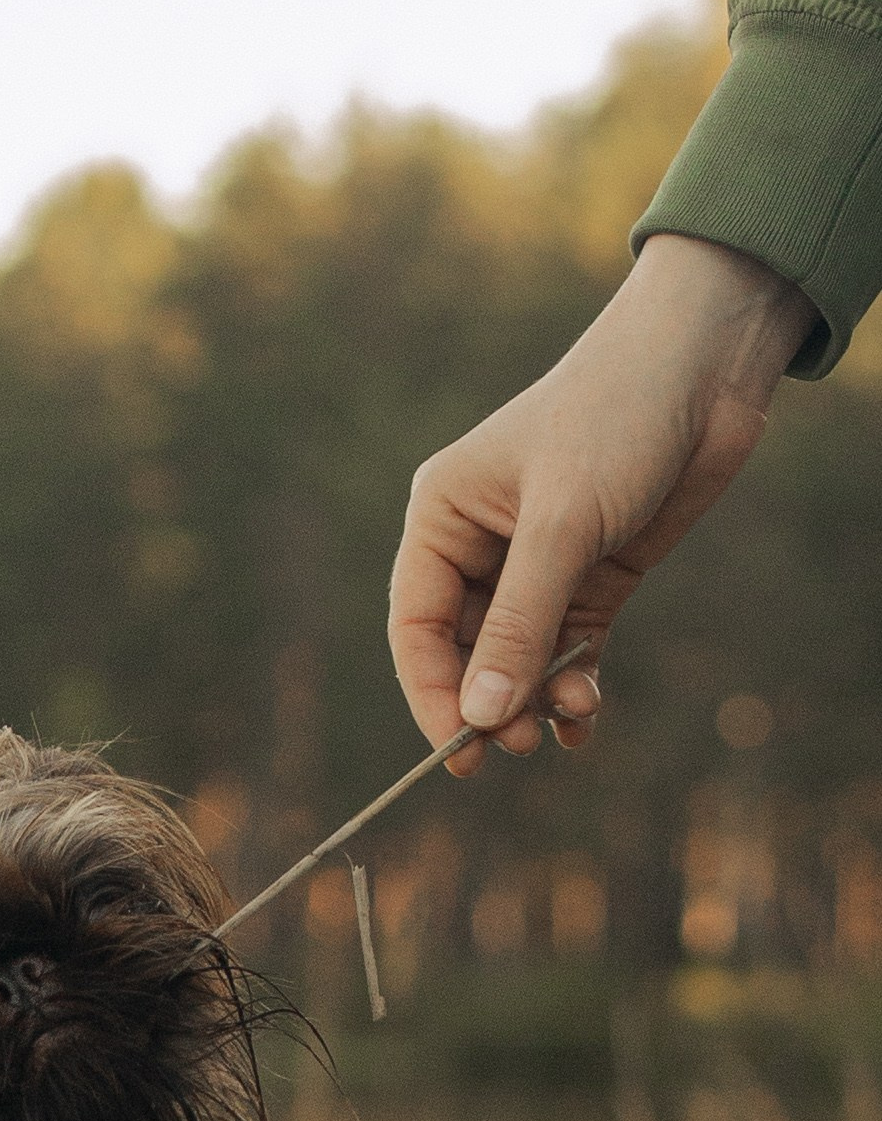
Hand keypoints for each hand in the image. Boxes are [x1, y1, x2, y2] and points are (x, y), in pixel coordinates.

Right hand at [388, 234, 814, 775]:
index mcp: (443, 516)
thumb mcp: (563, 526)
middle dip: (492, 700)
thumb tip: (479, 717)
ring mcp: (538, 563)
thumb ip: (520, 623)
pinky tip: (583, 719)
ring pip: (519, 656)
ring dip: (538, 695)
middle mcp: (479, 543)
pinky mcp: (593, 573)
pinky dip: (573, 684)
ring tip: (570, 715)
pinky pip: (567, 647)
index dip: (432, 691)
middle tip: (522, 742)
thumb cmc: (615, 422)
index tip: (458, 750)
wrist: (703, 369)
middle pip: (464, 649)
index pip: (416, 624)